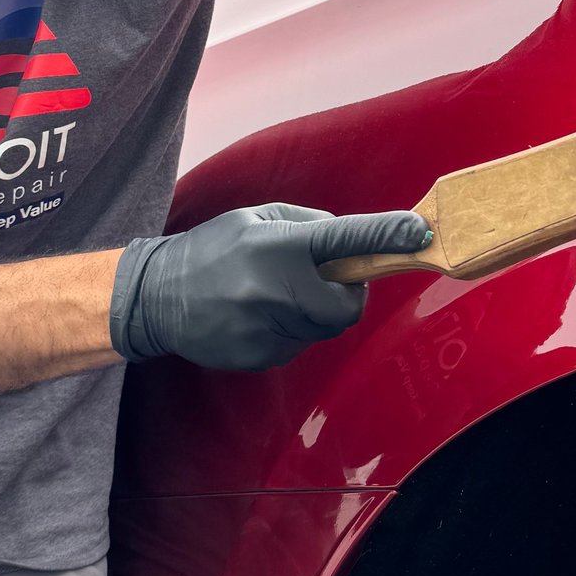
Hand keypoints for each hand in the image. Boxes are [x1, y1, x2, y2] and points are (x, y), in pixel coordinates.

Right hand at [110, 202, 432, 369]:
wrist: (156, 297)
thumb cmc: (212, 250)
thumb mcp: (254, 219)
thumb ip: (305, 225)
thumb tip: (347, 239)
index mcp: (277, 246)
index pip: (345, 239)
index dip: (385, 235)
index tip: (419, 232)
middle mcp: (276, 289)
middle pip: (346, 306)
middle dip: (344, 295)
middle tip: (324, 281)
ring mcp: (267, 328)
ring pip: (322, 329)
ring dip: (312, 313)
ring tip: (272, 296)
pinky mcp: (259, 356)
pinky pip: (297, 345)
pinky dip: (289, 331)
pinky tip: (255, 316)